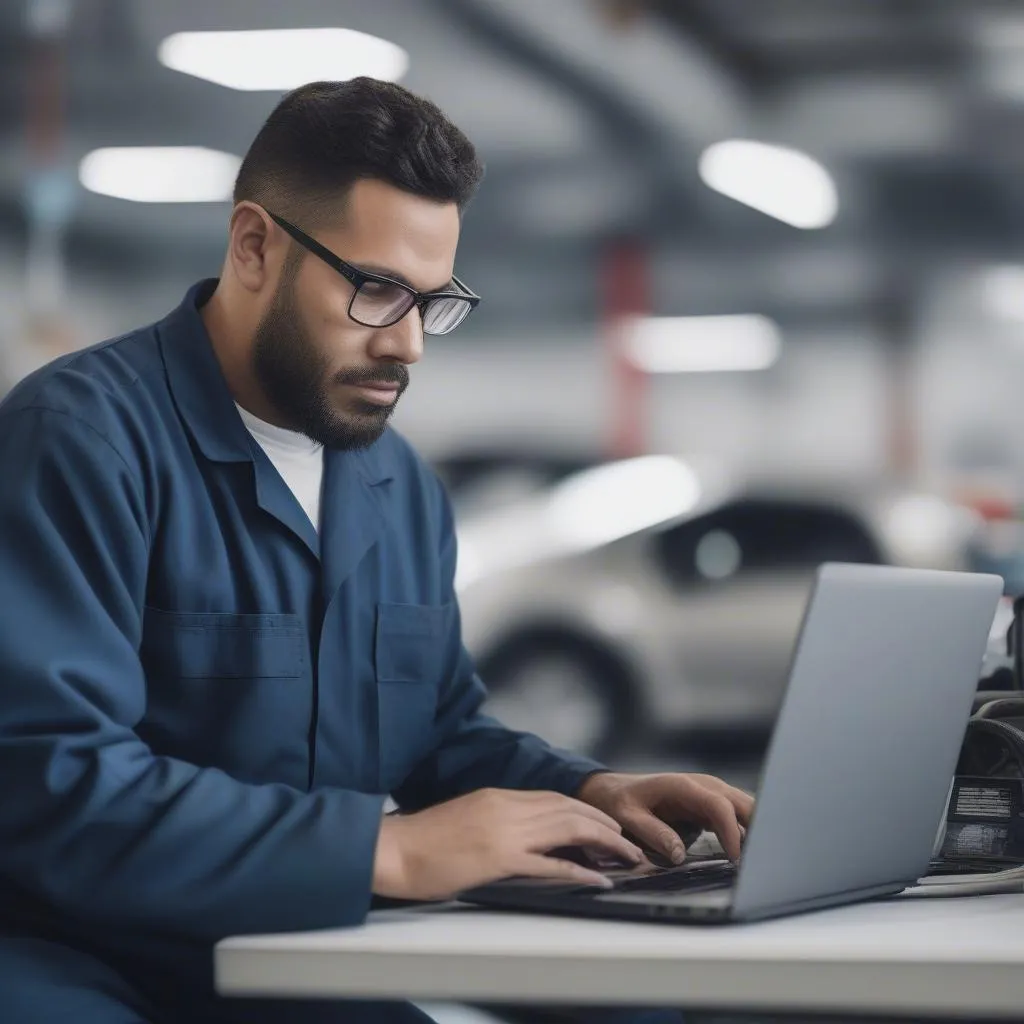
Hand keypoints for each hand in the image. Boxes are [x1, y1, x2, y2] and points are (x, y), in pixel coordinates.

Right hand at [372, 787, 646, 900]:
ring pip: (567, 829)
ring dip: (602, 841)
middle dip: (603, 823)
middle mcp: (507, 807)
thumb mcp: (467, 817)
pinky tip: (597, 879)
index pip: (553, 797)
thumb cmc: (423, 840)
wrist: (394, 849)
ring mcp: (505, 831)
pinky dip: (579, 871)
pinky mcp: (499, 858)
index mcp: (498, 796)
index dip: (584, 810)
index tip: (603, 822)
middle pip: (568, 808)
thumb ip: (496, 819)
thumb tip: (521, 833)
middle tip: (626, 839)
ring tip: (624, 855)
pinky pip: (549, 864)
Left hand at [576, 772, 753, 864]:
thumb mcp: (628, 817)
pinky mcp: (711, 804)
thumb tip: (679, 855)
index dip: (731, 833)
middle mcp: (703, 785)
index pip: (720, 806)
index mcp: (684, 786)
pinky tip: (750, 855)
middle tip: (763, 863)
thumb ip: (654, 833)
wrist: (615, 789)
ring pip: (745, 808)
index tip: (735, 860)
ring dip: (756, 830)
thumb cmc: (620, 801)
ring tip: (762, 862)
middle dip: (758, 829)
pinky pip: (737, 816)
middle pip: (743, 804)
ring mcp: (710, 793)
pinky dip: (747, 832)